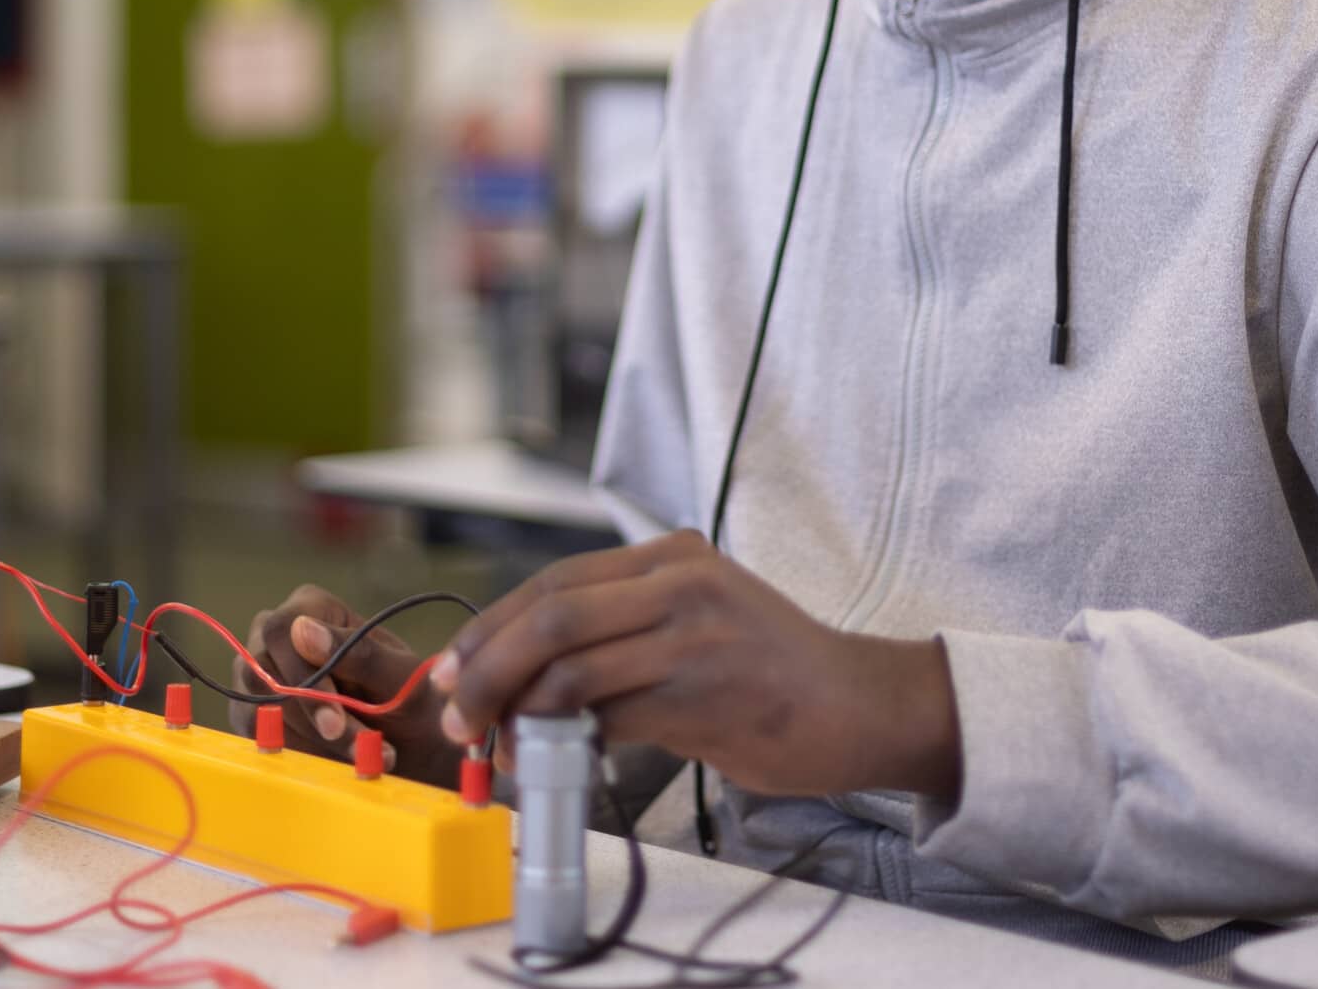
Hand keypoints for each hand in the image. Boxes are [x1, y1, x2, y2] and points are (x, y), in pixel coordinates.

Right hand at [230, 584, 462, 788]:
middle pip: (264, 674)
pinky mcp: (256, 714)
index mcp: (313, 607)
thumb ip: (358, 653)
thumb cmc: (412, 697)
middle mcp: (277, 637)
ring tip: (360, 759)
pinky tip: (337, 764)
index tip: (335, 722)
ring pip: (259, 711)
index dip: (300, 676)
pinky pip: (260, 737)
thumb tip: (302, 629)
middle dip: (312, 721)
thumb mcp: (399, 677)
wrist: (416, 744)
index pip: (281, 631)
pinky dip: (298, 755)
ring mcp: (261, 676)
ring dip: (311, 743)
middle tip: (357, 750)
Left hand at [430, 530, 961, 801]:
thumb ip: (625, 625)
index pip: (554, 582)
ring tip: (504, 750)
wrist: (862, 703)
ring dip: (519, 716)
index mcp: (672, 556)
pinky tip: (559, 761)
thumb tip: (526, 672)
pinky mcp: (705, 694)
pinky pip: (610, 717)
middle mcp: (680, 583)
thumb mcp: (698, 616)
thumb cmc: (770, 670)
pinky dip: (569, 743)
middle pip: (549, 617)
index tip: (455, 668)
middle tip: (459, 714)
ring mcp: (694, 636)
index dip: (491, 627)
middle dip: (486, 669)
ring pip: (569, 669)